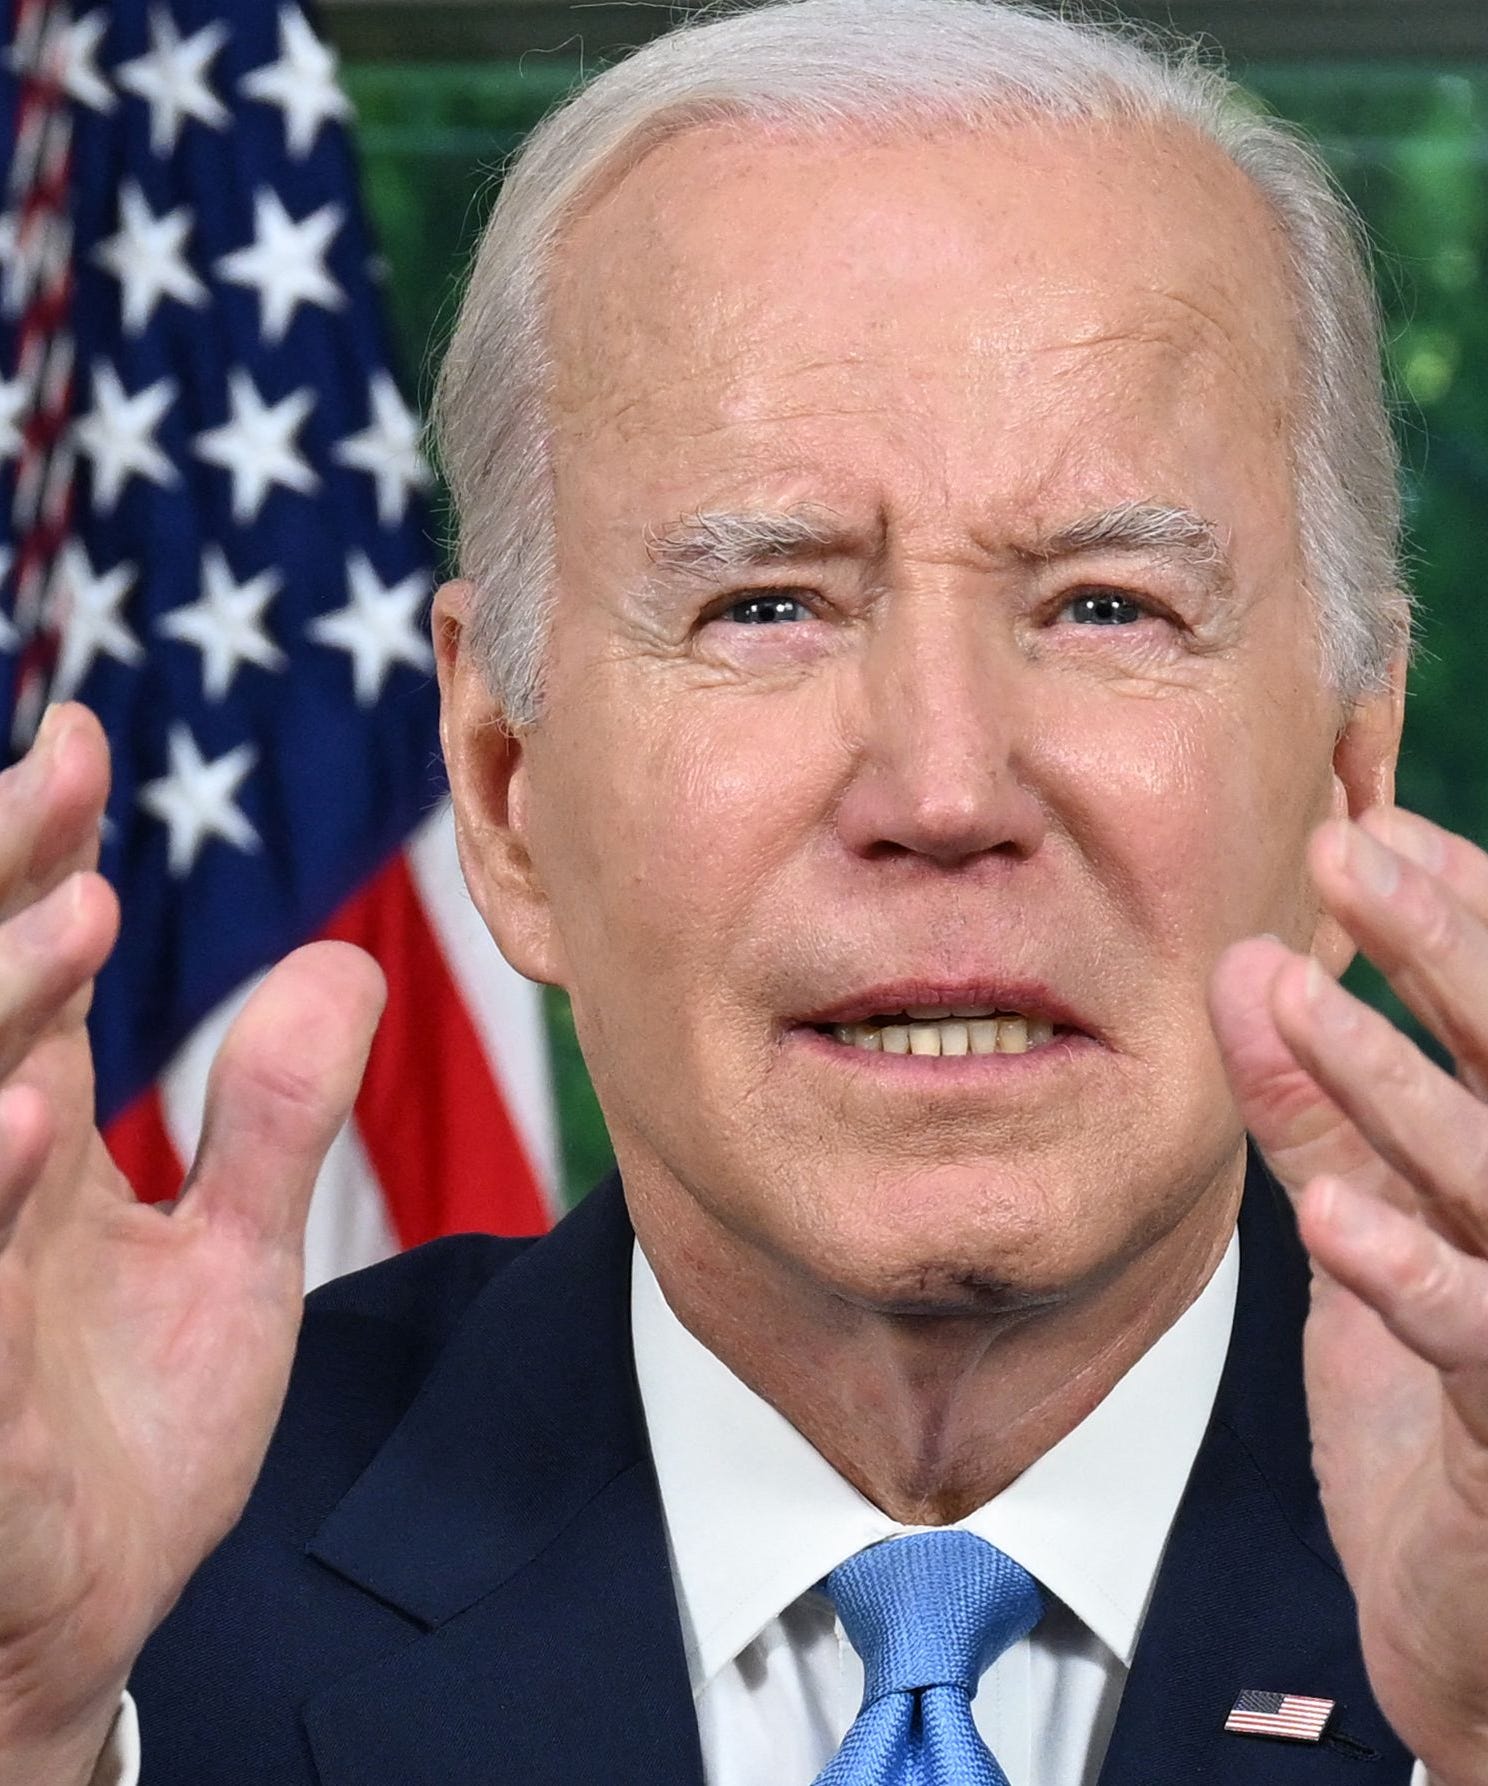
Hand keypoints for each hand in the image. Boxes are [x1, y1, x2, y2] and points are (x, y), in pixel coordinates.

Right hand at [0, 704, 382, 1783]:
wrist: (77, 1622)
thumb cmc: (124, 1435)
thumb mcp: (231, 1261)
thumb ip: (276, 1116)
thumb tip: (343, 963)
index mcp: (26, 1159)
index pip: (23, 983)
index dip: (33, 861)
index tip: (80, 739)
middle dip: (2, 910)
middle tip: (64, 795)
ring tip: (75, 925)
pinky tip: (25, 1127)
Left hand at [1208, 807, 1487, 1785]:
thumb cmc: (1441, 1399)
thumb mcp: (1374, 1227)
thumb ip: (1321, 1114)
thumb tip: (1250, 975)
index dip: (1458, 898)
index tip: (1369, 812)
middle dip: (1439, 939)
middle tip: (1341, 850)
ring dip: (1387, 1073)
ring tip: (1286, 993)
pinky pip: (1478, 1330)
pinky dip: (1403, 1265)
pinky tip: (1330, 1213)